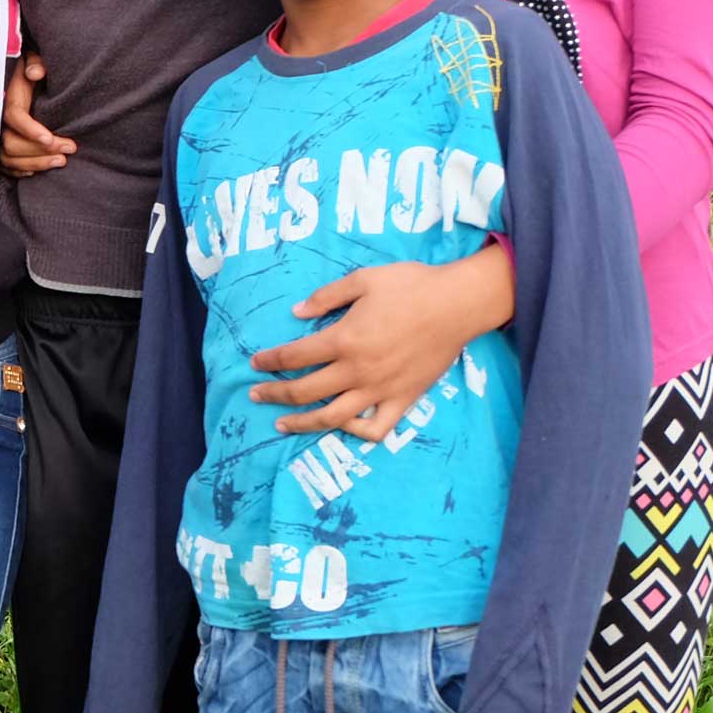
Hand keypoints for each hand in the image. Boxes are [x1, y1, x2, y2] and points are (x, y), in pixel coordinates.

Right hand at [0, 55, 74, 179]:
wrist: (16, 77)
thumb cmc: (29, 68)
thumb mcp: (32, 58)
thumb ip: (35, 62)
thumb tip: (37, 72)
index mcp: (7, 98)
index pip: (13, 116)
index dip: (29, 129)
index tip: (50, 137)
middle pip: (11, 143)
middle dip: (40, 150)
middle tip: (69, 148)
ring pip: (9, 158)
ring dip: (36, 164)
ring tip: (62, 161)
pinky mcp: (0, 146)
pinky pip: (5, 166)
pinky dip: (20, 172)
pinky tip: (39, 171)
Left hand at [249, 250, 513, 438]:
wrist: (458, 304)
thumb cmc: (411, 285)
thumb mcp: (363, 280)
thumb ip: (326, 297)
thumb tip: (297, 312)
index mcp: (344, 339)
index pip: (295, 356)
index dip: (270, 361)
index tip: (255, 363)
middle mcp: (358, 370)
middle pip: (305, 391)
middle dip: (275, 394)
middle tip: (255, 395)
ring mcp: (381, 389)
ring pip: (333, 417)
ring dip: (302, 423)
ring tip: (282, 424)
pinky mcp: (404, 399)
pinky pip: (376, 428)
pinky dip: (356, 432)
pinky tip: (342, 426)